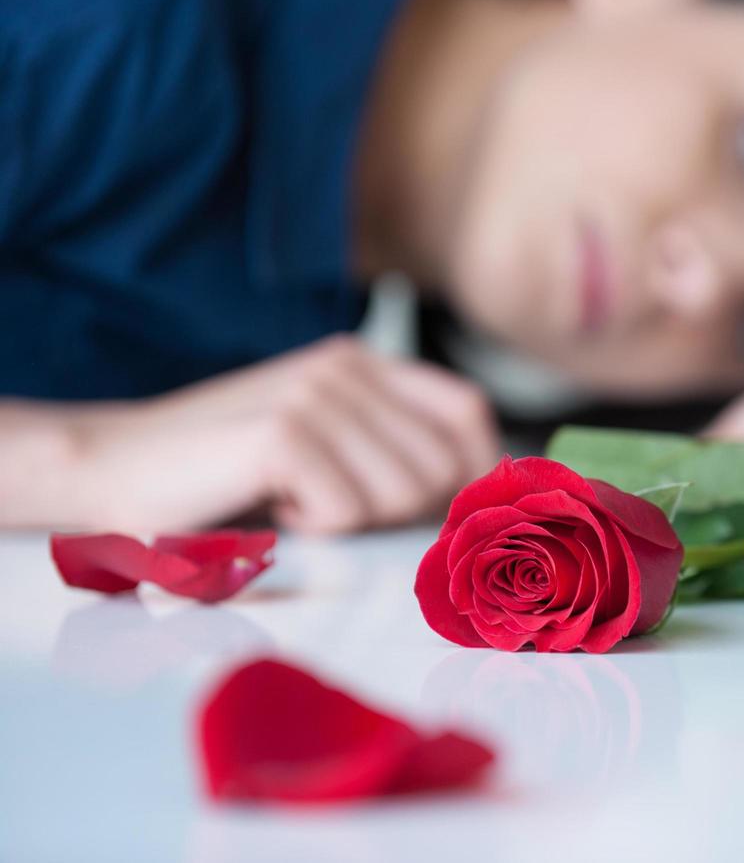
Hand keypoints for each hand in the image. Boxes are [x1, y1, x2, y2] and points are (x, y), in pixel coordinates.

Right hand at [60, 336, 499, 532]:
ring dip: (352, 521)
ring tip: (295, 500)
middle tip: (333, 509)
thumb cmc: (224, 475)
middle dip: (401, 511)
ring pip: (403, 493)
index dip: (473, 469)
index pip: (467, 411)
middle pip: (441, 464)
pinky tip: (270, 506)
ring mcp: (315, 393)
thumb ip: (394, 447)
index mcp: (362, 362)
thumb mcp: (324, 444)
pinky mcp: (283, 432)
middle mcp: (346, 366)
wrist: (112, 468)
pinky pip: (349, 510)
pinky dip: (312, 528)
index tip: (443, 512)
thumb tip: (485, 488)